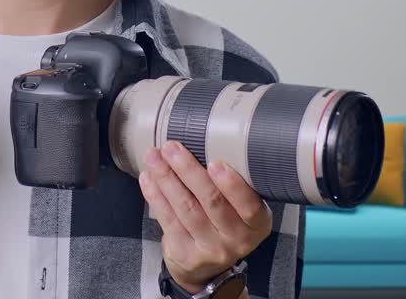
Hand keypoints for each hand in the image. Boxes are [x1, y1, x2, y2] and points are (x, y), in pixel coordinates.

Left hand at [138, 141, 272, 293]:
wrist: (208, 265)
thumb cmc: (225, 220)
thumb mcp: (241, 206)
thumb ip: (233, 184)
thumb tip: (207, 140)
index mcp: (257, 223)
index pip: (248, 205)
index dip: (232, 185)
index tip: (216, 163)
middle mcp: (237, 239)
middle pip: (211, 202)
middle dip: (189, 171)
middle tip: (172, 147)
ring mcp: (211, 250)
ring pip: (186, 209)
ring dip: (167, 178)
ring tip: (154, 156)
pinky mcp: (186, 253)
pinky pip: (168, 220)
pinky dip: (156, 195)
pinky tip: (148, 177)